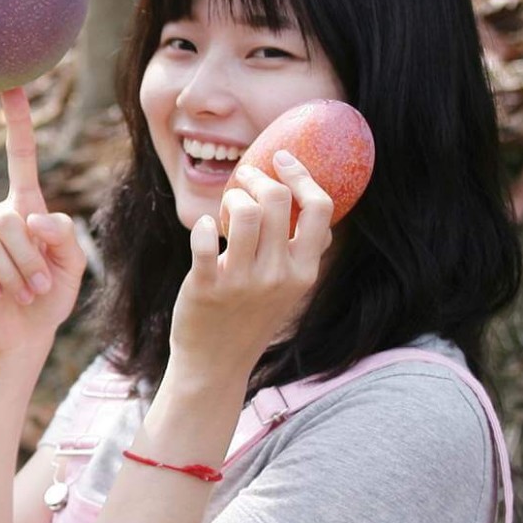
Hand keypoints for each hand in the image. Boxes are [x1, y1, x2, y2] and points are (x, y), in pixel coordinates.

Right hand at [0, 87, 86, 357]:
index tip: (11, 88)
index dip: (16, 125)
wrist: (24, 333)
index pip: (18, 158)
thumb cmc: (49, 295)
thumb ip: (64, 234)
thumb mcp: (73, 264)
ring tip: (22, 294)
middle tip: (39, 286)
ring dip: (13, 273)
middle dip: (28, 257)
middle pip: (6, 218)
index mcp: (24, 207)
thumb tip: (29, 217)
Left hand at [168, 153, 334, 376]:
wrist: (215, 363)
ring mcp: (243, 282)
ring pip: (244, 211)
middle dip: (256, 177)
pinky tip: (205, 229)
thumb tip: (311, 204)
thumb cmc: (250, 316)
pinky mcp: (207, 287)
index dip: (302, 175)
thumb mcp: (288, 287)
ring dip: (230, 197)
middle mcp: (278, 275)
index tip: (282, 158)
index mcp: (304, 271)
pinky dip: (203, 225)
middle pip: (277, 199)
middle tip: (242, 179)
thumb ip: (299, 250)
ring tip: (224, 210)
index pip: (319, 208)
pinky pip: (204, 239)